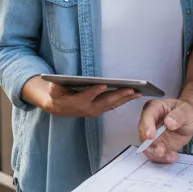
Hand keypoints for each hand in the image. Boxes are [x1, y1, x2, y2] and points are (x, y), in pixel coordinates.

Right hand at [22, 77, 139, 117]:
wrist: (59, 108)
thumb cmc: (57, 95)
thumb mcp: (53, 89)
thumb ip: (54, 86)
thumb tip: (54, 81)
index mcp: (77, 102)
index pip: (86, 96)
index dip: (94, 91)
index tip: (102, 85)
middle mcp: (89, 108)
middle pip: (105, 101)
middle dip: (119, 95)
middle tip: (131, 89)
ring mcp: (96, 110)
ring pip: (113, 104)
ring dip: (126, 99)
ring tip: (138, 92)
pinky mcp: (100, 110)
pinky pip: (114, 105)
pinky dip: (124, 100)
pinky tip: (134, 95)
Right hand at [138, 98, 192, 162]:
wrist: (190, 121)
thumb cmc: (186, 112)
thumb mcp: (186, 111)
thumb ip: (178, 115)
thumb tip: (169, 122)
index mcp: (155, 108)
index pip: (147, 116)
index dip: (147, 126)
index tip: (151, 136)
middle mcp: (150, 121)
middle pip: (143, 133)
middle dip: (150, 145)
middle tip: (161, 151)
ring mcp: (152, 135)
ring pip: (147, 147)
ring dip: (156, 154)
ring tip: (170, 156)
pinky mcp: (156, 145)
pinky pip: (155, 154)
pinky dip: (162, 158)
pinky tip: (172, 157)